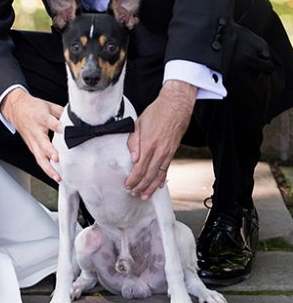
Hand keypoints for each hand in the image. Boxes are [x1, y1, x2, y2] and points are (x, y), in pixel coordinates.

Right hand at [2, 88, 62, 182]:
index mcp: (41, 117)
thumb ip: (62, 113)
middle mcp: (36, 131)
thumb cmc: (33, 107)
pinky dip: (46, 169)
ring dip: (48, 168)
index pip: (50, 122)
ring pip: (40, 157)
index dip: (57, 126)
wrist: (16, 109)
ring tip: (57, 177)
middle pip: (43, 144)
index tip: (64, 131)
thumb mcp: (48, 105)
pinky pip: (39, 160)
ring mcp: (33, 141)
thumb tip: (76, 120)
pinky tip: (54, 176)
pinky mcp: (32, 148)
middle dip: (50, 152)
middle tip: (57, 159)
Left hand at [125, 81, 195, 198]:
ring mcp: (167, 153)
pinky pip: (166, 169)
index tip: (128, 185)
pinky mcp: (172, 152)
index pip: (139, 168)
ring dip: (150, 187)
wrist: (175, 106)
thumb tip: (133, 158)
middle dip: (140, 187)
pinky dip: (161, 179)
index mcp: (148, 144)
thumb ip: (134, 142)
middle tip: (134, 194)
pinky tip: (158, 186)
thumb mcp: (138, 124)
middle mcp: (159, 151)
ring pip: (158, 175)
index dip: (133, 179)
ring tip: (144, 196)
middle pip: (148, 175)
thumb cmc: (156, 112)